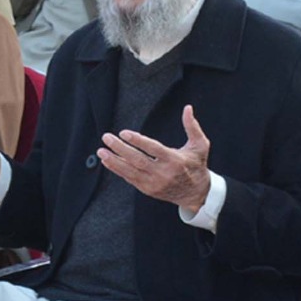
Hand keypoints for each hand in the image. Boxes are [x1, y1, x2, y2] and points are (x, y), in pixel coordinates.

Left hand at [97, 105, 211, 211]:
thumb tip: (188, 108)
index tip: (123, 133)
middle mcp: (163, 173)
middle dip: (120, 148)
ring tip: (101, 151)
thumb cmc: (197, 165)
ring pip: (130, 171)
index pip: (153, 149)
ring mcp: (154, 183)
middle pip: (137, 160)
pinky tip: (107, 161)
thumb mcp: (200, 145)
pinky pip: (129, 178)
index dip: (138, 141)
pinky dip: (118, 169)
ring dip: (114, 161)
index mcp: (175, 160)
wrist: (196, 193)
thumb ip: (192, 126)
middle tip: (106, 138)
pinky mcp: (147, 189)